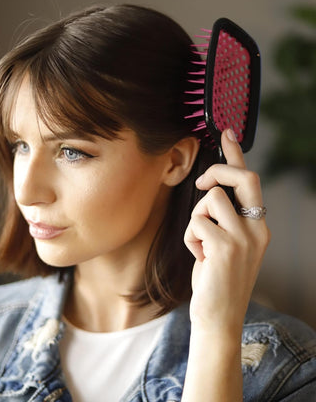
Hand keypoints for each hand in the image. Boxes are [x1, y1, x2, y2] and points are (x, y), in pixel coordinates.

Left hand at [184, 129, 270, 336]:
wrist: (218, 315)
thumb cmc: (217, 278)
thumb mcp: (225, 245)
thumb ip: (223, 219)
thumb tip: (207, 191)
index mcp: (257, 226)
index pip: (250, 181)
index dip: (236, 153)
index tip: (226, 133)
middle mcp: (257, 228)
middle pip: (242, 177)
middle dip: (217, 170)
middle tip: (200, 183)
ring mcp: (244, 238)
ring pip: (210, 199)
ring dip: (196, 219)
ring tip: (200, 243)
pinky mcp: (225, 247)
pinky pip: (196, 222)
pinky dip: (190, 238)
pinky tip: (198, 257)